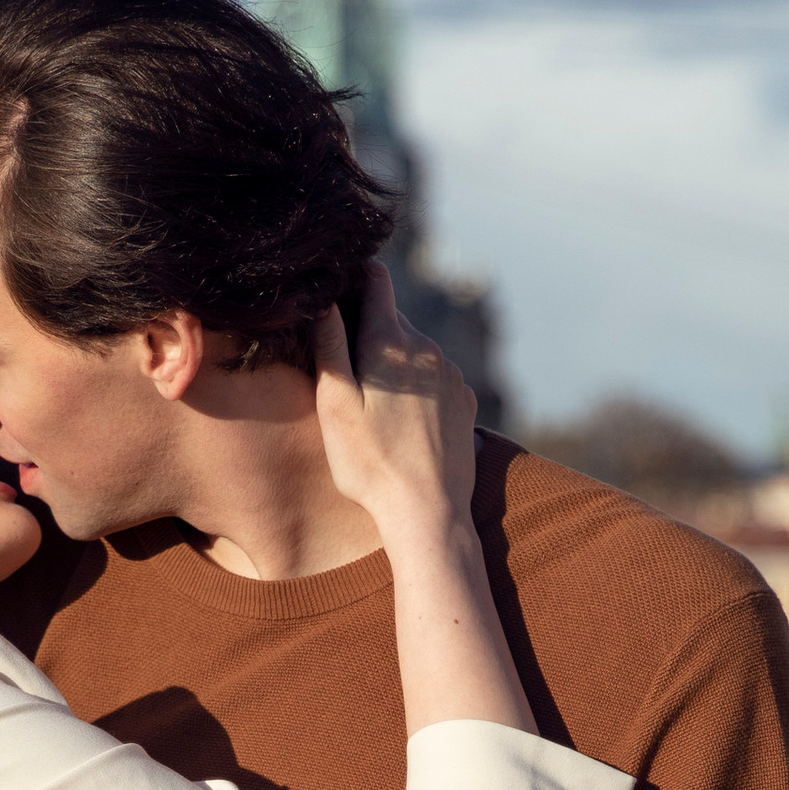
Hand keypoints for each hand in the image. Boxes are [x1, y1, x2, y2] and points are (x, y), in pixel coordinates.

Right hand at [310, 263, 477, 540]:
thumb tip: (324, 300)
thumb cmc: (370, 464)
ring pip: (415, 351)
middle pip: (393, 319)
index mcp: (390, 342)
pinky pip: (435, 379)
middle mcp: (427, 348)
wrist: (428, 512)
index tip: (338, 289)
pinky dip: (418, 389)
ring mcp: (451, 374)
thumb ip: (329, 346)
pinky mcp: (464, 401)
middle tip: (344, 369)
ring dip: (394, 364)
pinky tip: (404, 423)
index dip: (355, 277)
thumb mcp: (334, 405)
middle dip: (368, 332)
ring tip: (374, 406)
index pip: (376, 280)